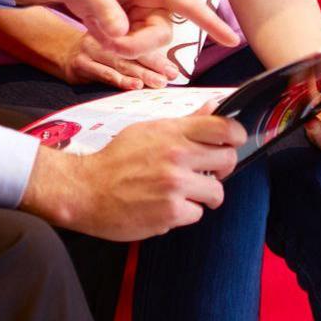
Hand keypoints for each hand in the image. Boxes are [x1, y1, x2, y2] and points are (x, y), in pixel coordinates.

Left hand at [9, 0, 238, 57]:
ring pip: (146, 46)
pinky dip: (114, 47)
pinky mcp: (131, 28)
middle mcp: (152, 0)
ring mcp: (142, 16)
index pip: (187, 3)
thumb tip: (121, 33)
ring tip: (97, 30)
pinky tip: (98, 31)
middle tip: (107, 39)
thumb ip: (104, 8)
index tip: (230, 40)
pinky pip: (132, 48)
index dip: (210, 22)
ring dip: (122, 46)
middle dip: (136, 44)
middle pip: (161, 35)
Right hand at [20, 106, 244, 240]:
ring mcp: (175, 184)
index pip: (224, 127)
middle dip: (221, 169)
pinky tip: (164, 207)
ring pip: (217, 192)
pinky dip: (183, 214)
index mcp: (172, 132)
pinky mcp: (171, 212)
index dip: (236, 135)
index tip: (234, 142)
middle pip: (228, 159)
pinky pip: (196, 214)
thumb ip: (185, 122)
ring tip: (182, 193)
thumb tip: (213, 106)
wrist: (84, 189)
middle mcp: (177, 155)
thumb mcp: (148, 130)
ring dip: (202, 196)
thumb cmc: (116, 159)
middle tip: (206, 173)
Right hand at [60, 28, 178, 89]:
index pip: (139, 45)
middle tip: (170, 77)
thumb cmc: (94, 51)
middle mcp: (104, 39)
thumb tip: (165, 69)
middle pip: (132, 54)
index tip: (174, 71)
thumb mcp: (112, 45)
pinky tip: (131, 85)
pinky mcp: (79, 63)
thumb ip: (135, 54)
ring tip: (157, 82)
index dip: (158, 58)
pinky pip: (100, 72)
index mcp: (115, 33)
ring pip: (119, 63)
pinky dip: (117, 80)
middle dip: (153, 67)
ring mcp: (90, 50)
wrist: (60, 52)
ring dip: (140, 74)